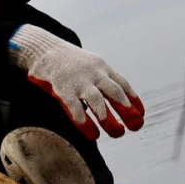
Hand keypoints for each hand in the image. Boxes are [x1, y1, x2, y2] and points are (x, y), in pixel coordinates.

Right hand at [7, 26, 143, 138]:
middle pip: (114, 92)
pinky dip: (84, 121)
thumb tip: (118, 103)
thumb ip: (102, 81)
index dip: (133, 99)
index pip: (122, 83)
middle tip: (136, 127)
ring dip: (108, 117)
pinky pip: (74, 106)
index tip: (140, 115)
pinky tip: (92, 134)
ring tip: (118, 133)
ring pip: (96, 99)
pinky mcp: (62, 88)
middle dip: (126, 109)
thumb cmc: (68, 63)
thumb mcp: (90, 66)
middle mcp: (93, 73)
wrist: (43, 49)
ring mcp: (78, 80)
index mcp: (102, 68)